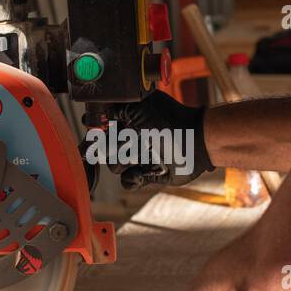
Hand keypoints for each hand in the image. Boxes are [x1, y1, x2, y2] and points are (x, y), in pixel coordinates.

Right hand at [89, 92, 213, 189]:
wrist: (196, 143)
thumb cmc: (171, 122)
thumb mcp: (140, 108)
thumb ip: (116, 109)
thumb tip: (94, 116)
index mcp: (130, 122)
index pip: (104, 128)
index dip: (96, 133)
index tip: (94, 134)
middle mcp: (133, 140)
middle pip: (105, 149)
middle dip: (109, 149)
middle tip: (122, 145)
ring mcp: (140, 158)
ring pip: (115, 166)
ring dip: (122, 162)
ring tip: (137, 157)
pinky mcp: (148, 175)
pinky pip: (128, 182)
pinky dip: (131, 180)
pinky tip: (141, 173)